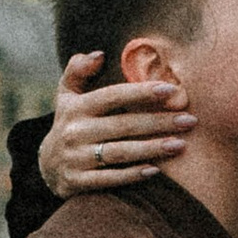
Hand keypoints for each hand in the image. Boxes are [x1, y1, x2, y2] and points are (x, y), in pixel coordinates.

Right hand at [40, 47, 187, 194]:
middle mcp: (74, 132)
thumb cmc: (70, 122)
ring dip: (152, 148)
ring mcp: (75, 158)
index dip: (141, 92)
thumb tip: (99, 54)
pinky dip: (132, 175)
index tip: (171, 90)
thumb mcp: (67, 94)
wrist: (47, 166)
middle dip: (159, 122)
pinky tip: (156, 170)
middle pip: (123, 125)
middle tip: (189, 120)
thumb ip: (79, 70)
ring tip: (180, 145)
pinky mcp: (76, 182)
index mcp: (76, 107)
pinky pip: (109, 179)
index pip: (112, 96)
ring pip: (119, 153)